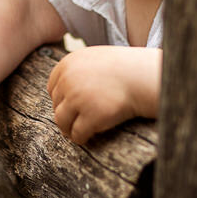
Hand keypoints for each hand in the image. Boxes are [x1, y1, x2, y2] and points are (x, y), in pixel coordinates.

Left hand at [46, 46, 160, 144]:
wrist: (144, 77)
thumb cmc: (124, 68)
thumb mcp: (95, 59)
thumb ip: (77, 70)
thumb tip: (62, 93)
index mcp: (67, 64)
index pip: (52, 88)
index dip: (61, 99)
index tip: (72, 106)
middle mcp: (69, 80)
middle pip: (56, 105)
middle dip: (66, 114)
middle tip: (76, 121)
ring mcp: (78, 99)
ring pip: (61, 121)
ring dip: (68, 129)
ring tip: (77, 132)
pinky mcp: (91, 116)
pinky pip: (77, 133)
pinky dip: (81, 138)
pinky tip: (88, 137)